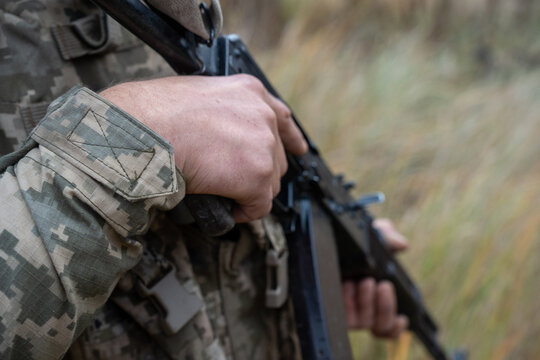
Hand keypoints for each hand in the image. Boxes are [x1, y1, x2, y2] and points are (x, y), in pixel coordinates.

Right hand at [100, 75, 307, 221]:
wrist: (141, 130)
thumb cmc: (152, 115)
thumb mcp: (197, 97)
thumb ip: (222, 113)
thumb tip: (224, 140)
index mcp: (249, 91)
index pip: (282, 115)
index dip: (290, 137)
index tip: (298, 149)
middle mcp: (262, 115)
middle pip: (275, 158)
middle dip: (255, 172)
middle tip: (229, 180)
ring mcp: (263, 145)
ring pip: (267, 184)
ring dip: (246, 192)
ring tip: (219, 190)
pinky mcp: (256, 175)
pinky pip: (258, 206)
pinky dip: (242, 211)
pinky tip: (223, 205)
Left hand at [342, 218, 408, 338]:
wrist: (323, 239)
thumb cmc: (349, 242)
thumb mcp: (370, 235)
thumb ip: (387, 237)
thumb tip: (401, 244)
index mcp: (377, 297)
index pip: (390, 326)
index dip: (397, 326)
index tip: (402, 317)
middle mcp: (364, 308)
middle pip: (382, 325)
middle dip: (385, 306)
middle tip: (380, 285)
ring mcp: (348, 312)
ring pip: (366, 322)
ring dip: (367, 301)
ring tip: (363, 281)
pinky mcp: (332, 311)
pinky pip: (346, 320)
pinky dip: (350, 304)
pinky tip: (349, 287)